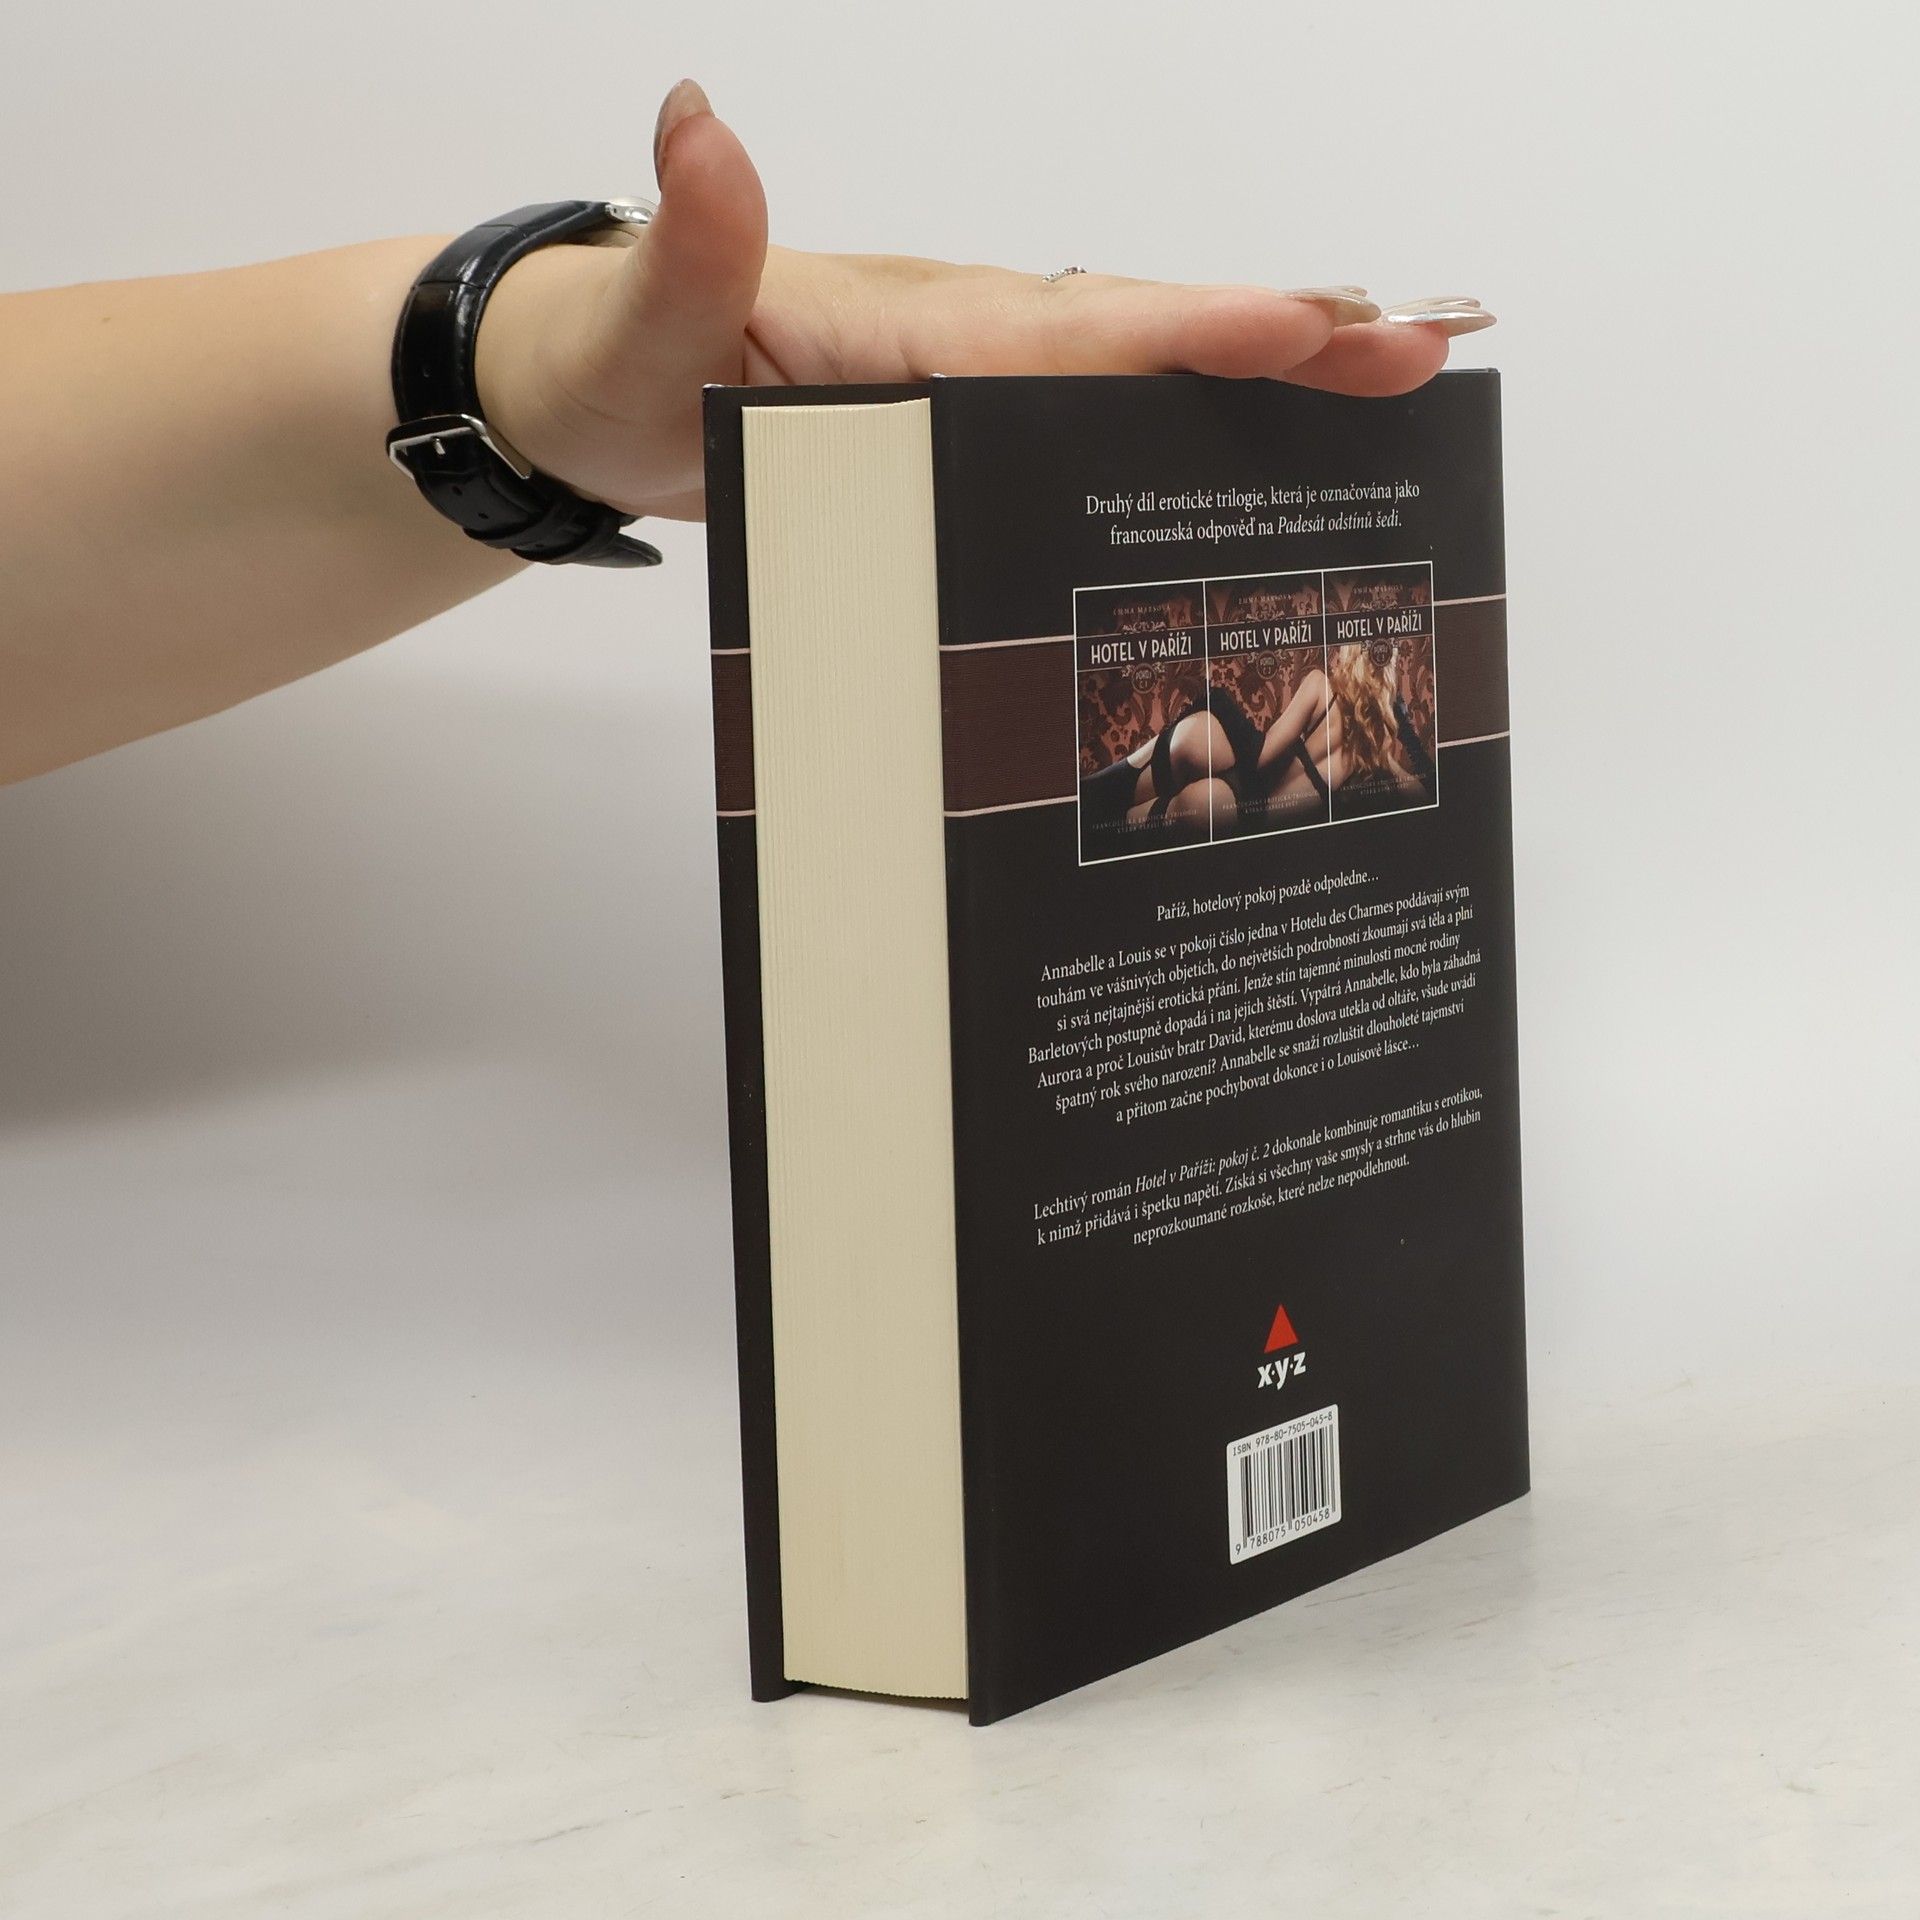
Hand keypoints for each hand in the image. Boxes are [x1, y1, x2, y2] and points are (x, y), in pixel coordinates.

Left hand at [476, 81, 1495, 523]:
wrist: (597, 391)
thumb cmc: (618, 369)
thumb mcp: (635, 321)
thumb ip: (685, 243)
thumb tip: (699, 129)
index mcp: (903, 325)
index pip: (1060, 333)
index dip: (1180, 333)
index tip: (1298, 324)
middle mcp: (959, 334)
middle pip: (1138, 334)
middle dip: (1281, 339)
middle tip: (1423, 344)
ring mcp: (973, 367)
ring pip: (1139, 365)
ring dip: (1269, 370)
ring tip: (1396, 372)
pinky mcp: (971, 404)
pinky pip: (1100, 406)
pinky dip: (1194, 410)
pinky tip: (1265, 439)